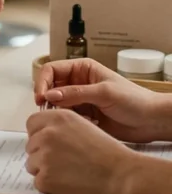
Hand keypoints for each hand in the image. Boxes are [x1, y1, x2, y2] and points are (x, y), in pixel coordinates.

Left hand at [25, 108, 141, 193]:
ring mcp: (44, 156)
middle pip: (31, 146)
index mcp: (57, 118)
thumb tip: (44, 133)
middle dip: (43, 155)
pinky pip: (39, 183)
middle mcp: (47, 134)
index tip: (49, 144)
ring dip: (46, 171)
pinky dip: (50, 186)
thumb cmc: (109, 154)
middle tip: (65, 163)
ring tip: (70, 174)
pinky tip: (69, 184)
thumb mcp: (83, 126)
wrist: (124, 177)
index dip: (39, 135)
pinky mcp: (45, 178)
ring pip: (32, 165)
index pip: (32, 124)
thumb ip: (61, 127)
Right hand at [36, 58, 171, 143]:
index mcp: (82, 69)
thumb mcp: (103, 92)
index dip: (42, 82)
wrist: (152, 121)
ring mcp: (80, 99)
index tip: (40, 97)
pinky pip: (66, 115)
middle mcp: (78, 82)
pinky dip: (65, 120)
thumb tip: (49, 95)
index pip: (52, 70)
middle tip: (45, 109)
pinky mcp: (84, 115)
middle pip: (51, 86)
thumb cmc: (134, 100)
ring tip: (62, 118)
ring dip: (56, 110)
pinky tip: (74, 124)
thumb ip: (75, 93)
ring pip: (56, 102)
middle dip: (46, 97)